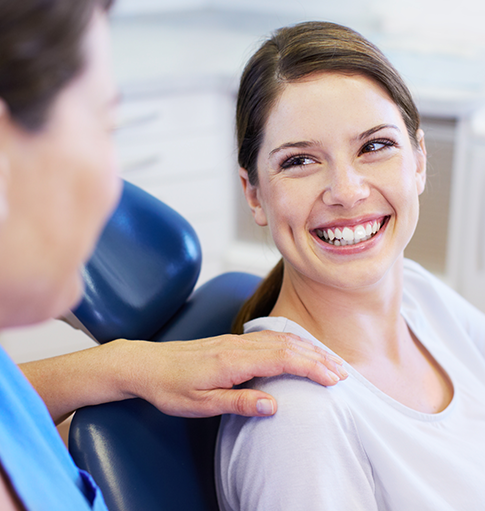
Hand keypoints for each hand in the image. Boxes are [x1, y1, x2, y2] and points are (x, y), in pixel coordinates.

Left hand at [121, 331, 347, 417]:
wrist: (147, 364)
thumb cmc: (171, 387)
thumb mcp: (200, 404)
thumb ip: (237, 402)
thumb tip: (274, 405)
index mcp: (232, 361)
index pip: (283, 359)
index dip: (312, 367)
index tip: (334, 379)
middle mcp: (238, 345)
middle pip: (287, 345)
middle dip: (318, 357)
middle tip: (343, 372)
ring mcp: (235, 340)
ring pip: (280, 338)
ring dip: (307, 348)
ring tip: (329, 360)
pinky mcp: (232, 341)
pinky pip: (269, 337)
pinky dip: (291, 343)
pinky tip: (298, 348)